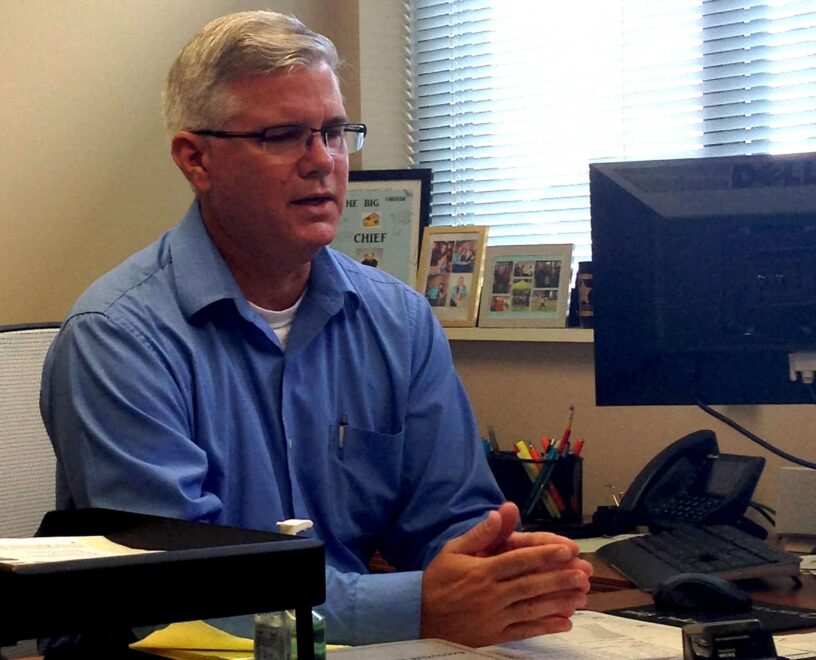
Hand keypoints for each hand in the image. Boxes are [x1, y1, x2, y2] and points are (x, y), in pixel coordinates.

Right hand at [420, 502, 591, 646]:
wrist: (418, 616)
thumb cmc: (438, 580)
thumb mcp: (453, 550)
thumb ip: (480, 534)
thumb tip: (500, 513)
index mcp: (482, 571)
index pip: (519, 560)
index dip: (545, 555)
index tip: (567, 550)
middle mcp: (490, 594)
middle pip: (531, 585)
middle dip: (560, 578)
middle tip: (584, 573)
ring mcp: (494, 617)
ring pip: (532, 608)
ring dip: (559, 602)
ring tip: (582, 596)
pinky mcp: (494, 635)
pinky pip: (524, 631)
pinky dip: (545, 627)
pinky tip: (565, 622)